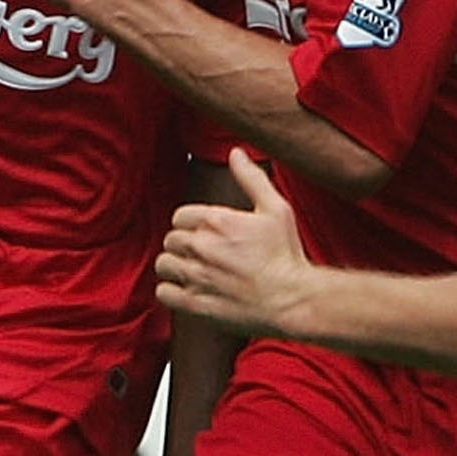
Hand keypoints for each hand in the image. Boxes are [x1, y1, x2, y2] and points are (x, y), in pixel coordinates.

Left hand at [158, 149, 314, 334]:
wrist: (292, 298)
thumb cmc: (286, 254)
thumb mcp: (276, 208)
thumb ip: (251, 179)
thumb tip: (236, 152)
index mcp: (216, 221)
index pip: (180, 216)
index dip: (191, 224)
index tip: (204, 233)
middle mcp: (201, 247)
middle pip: (172, 239)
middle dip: (185, 244)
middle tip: (203, 253)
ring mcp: (197, 276)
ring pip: (164, 264)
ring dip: (175, 265)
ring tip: (192, 269)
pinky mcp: (196, 303)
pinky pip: (164, 293)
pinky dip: (170, 291)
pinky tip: (185, 289)